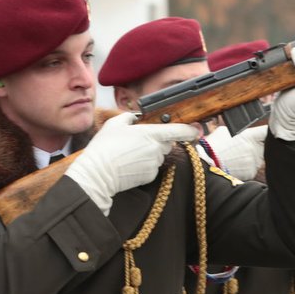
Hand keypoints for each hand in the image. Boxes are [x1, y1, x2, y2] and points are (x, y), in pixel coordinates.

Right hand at [66, 112, 198, 213]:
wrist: (98, 174)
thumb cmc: (104, 148)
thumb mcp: (114, 124)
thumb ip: (129, 117)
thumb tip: (135, 118)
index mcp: (151, 134)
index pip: (178, 131)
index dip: (190, 130)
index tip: (196, 129)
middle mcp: (157, 149)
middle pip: (167, 143)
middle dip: (159, 141)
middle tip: (140, 141)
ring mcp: (155, 163)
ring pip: (159, 155)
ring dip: (151, 153)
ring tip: (130, 153)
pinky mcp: (150, 175)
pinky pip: (153, 167)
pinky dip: (145, 165)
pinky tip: (131, 164)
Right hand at [202, 125, 266, 179]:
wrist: (204, 164)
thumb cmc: (212, 147)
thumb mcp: (224, 131)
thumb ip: (239, 131)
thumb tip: (243, 131)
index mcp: (250, 136)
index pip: (267, 131)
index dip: (269, 132)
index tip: (269, 133)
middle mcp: (254, 149)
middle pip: (266, 146)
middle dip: (259, 147)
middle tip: (245, 148)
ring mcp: (254, 162)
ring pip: (260, 159)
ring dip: (253, 158)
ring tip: (236, 157)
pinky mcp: (251, 173)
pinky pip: (253, 169)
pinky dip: (246, 168)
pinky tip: (235, 166)